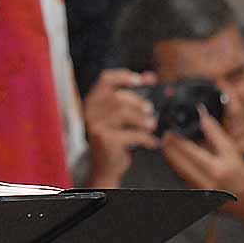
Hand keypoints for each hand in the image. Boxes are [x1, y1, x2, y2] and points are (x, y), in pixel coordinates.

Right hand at [83, 69, 159, 187]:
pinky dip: (147, 138)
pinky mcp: (106, 139)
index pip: (105, 79)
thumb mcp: (118, 115)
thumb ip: (130, 96)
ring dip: (143, 120)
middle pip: (118, 96)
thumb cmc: (113, 138)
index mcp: (93, 101)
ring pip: (125, 114)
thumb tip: (150, 76)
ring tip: (152, 126)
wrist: (104, 166)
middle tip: (149, 111)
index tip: (141, 80)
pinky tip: (153, 142)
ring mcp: (97, 125)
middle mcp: (91, 111)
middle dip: (138, 102)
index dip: (124, 76)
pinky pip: (132, 133)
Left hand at [161, 107, 243, 206]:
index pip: (190, 152)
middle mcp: (208, 183)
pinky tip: (176, 158)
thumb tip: (202, 115)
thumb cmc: (242, 175)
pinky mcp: (196, 197)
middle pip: (178, 163)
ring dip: (171, 157)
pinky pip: (182, 179)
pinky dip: (178, 167)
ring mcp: (200, 193)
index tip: (170, 130)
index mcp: (218, 171)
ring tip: (167, 144)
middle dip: (168, 148)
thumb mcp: (231, 151)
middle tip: (164, 136)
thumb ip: (215, 133)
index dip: (177, 140)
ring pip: (177, 171)